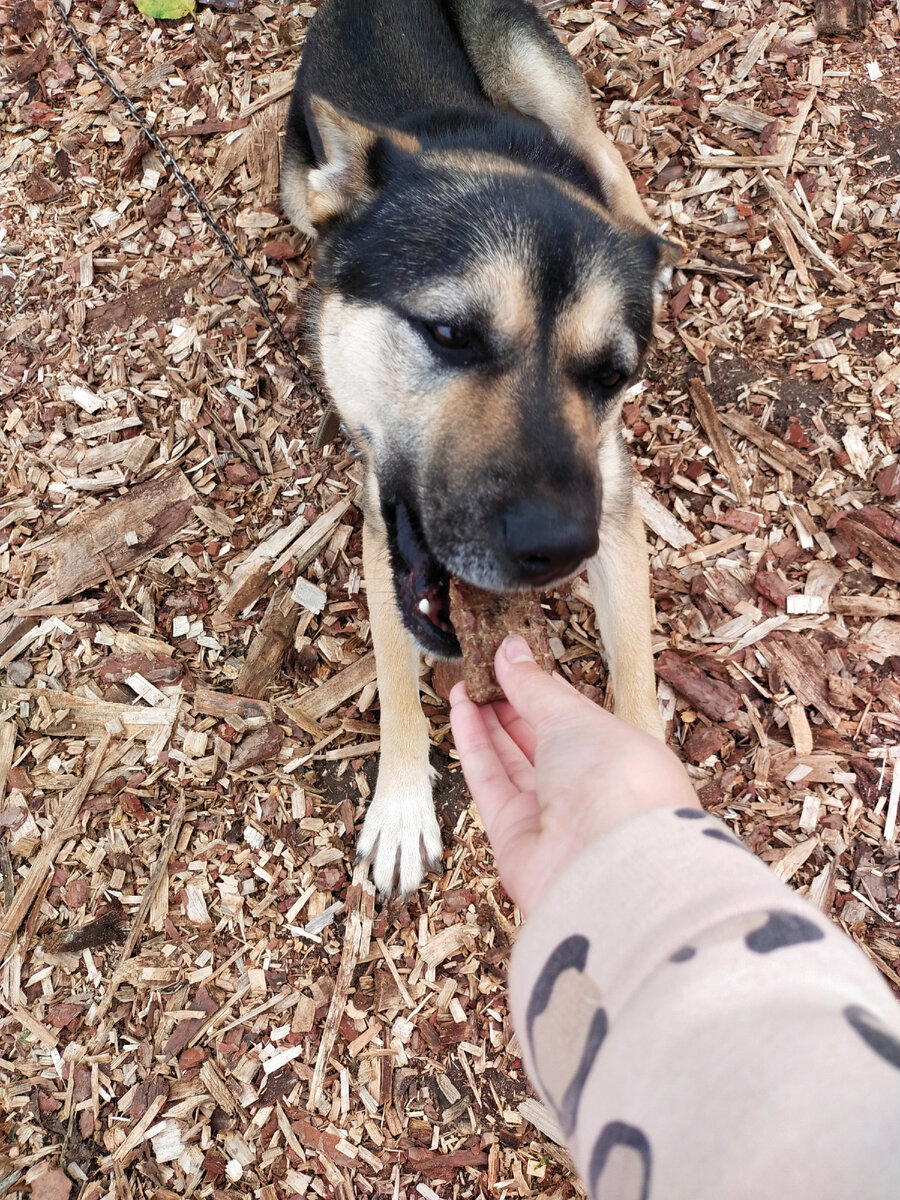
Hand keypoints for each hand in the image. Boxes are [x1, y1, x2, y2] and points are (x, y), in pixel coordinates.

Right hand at [449, 636, 700, 913]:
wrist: (610, 866)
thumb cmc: (615, 782)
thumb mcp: (574, 717)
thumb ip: (534, 686)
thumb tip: (510, 648)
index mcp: (618, 754)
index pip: (573, 714)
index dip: (540, 685)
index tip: (511, 656)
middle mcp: (586, 786)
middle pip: (539, 737)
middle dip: (509, 701)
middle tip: (479, 667)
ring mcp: (550, 813)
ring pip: (510, 758)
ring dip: (486, 719)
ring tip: (462, 682)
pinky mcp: (514, 836)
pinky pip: (489, 781)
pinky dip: (474, 745)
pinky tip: (459, 710)